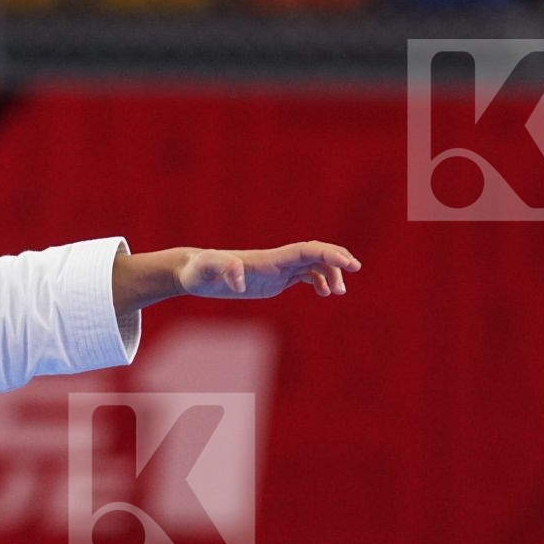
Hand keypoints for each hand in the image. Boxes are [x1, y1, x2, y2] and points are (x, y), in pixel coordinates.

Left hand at [176, 242, 360, 300]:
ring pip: (313, 265)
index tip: (350, 265)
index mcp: (269, 258)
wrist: (194, 272)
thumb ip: (222, 269)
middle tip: (350, 278)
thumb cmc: (198, 269)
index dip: (329, 254)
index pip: (307, 250)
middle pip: (316, 255)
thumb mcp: (206, 268)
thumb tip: (238, 282)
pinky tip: (324, 293)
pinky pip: (303, 276)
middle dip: (337, 262)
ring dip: (330, 275)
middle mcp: (277, 261)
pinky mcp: (274, 280)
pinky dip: (318, 281)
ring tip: (337, 293)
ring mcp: (277, 270)